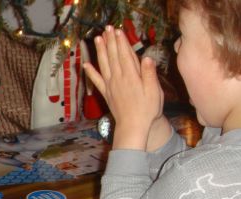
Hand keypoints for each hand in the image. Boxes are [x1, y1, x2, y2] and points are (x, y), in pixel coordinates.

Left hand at [83, 26, 163, 150]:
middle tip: (107, 28)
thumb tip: (147, 58)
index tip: (118, 31)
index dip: (121, 42)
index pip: (125, 55)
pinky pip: (97, 81)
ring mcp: (111, 86)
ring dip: (100, 51)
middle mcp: (119, 79)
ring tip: (97, 39)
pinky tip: (85, 65)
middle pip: (113, 56)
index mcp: (132, 77)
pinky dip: (91, 72)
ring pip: (104, 65)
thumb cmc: (147, 110)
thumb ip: (149, 74)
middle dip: (110, 41)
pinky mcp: (106, 94)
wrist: (133, 127)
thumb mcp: (154, 92)